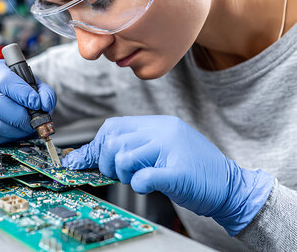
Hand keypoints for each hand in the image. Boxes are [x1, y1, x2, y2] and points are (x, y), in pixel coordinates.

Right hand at [0, 59, 55, 144]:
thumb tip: (45, 103)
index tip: (36, 103)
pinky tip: (16, 131)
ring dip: (16, 129)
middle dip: (19, 116)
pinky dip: (8, 137)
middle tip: (33, 119)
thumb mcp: (36, 85)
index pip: (4, 80)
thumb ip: (45, 92)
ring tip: (27, 126)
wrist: (11, 100)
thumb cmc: (22, 92)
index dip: (22, 93)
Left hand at [62, 115, 273, 235]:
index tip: (79, 161)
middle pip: (113, 140)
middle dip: (105, 162)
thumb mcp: (162, 150)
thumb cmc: (192, 170)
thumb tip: (93, 155)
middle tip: (118, 174)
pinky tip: (149, 186)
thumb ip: (133, 147)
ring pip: (123, 157)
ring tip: (139, 179)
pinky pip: (144, 177)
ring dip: (124, 175)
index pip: (113, 127)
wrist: (231, 186)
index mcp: (158, 124)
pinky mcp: (178, 172)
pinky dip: (139, 185)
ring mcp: (171, 149)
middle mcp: (163, 131)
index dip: (95, 146)